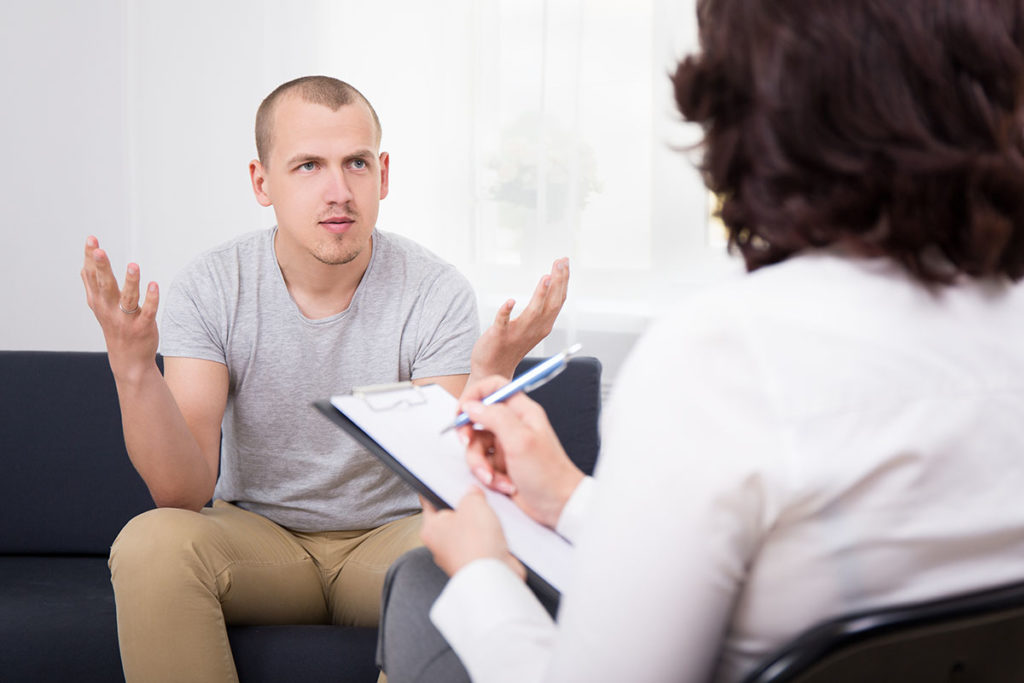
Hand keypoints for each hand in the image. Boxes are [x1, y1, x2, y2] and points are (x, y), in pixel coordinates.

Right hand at [80, 236, 159, 380]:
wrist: (129, 361)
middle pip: (105, 285)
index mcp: (98, 302)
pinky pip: (148, 311)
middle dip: (101, 268)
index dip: (92, 258)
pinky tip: (154, 284)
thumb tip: (85, 264)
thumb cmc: (115, 328)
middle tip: (99, 250)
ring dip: (130, 282)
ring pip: (128, 298)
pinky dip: (151, 299)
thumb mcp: (100, 308)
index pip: (92, 277)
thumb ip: (92, 286)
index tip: (92, 239)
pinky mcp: (143, 327)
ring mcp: (126, 319)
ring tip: (133, 265)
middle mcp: (109, 310)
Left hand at [420, 490, 524, 578]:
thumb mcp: (473, 504)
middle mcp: (441, 544)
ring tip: (491, 517)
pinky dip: (492, 537)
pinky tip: (500, 532)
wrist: (494, 578)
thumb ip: (471, 494)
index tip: (445, 480)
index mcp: (431, 528)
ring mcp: (460, 555)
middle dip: (466, 506)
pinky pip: (484, 543)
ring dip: (482, 523)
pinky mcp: (478, 563)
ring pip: (470, 529)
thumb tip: (473, 493)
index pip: (429, 501)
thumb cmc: (475, 545)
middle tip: (477, 498)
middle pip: (453, 515)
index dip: (438, 488)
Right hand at [458, 376, 584, 528]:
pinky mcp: (501, 464)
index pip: (493, 388)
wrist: (559, 506)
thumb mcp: (520, 441)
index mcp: (522, 412)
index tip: (461, 411)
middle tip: (467, 444)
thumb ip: (495, 417)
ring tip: (493, 477)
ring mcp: (506, 445)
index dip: (474, 396)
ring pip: (475, 445)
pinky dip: (487, 476)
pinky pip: (481, 464)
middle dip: (469, 435)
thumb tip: (472, 406)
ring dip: (480, 464)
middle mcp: (513, 425)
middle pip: (477, 418)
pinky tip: (503, 484)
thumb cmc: (549, 474)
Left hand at [470, 257, 568, 379]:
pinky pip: (503, 323)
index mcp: (543, 326)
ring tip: (546, 277)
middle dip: (558, 282)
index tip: (564, 262)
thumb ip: (541, 308)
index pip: (559, 301)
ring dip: (541, 295)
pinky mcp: (499, 336)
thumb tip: (549, 283)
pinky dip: (506, 312)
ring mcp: (517, 333)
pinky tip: (510, 301)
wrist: (493, 370)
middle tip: (561, 262)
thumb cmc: (511, 346)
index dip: (563, 281)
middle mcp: (534, 329)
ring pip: (533, 312)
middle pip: (551, 304)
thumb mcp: (533, 326)